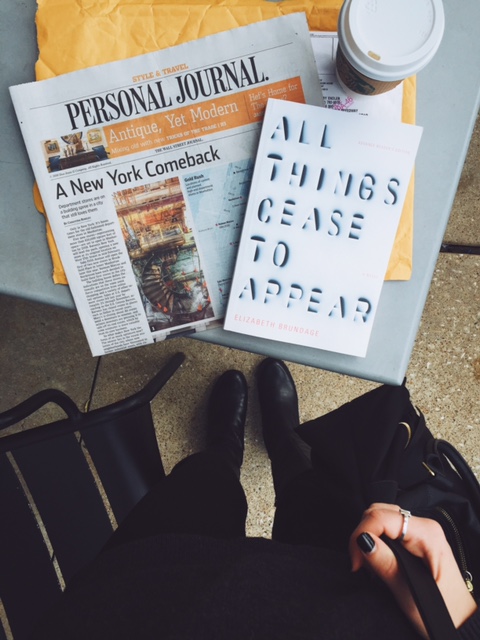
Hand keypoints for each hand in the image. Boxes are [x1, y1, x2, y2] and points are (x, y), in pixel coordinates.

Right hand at [349, 503, 476, 637]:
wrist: (459, 621)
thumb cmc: (442, 611)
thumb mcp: (410, 591)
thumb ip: (387, 563)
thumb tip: (363, 540)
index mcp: (426, 534)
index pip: (381, 517)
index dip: (361, 535)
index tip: (356, 563)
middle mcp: (423, 526)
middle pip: (378, 513)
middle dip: (362, 536)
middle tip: (359, 565)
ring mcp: (419, 530)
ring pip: (380, 518)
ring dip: (366, 538)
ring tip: (367, 565)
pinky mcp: (414, 538)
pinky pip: (386, 529)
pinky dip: (374, 541)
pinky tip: (375, 560)